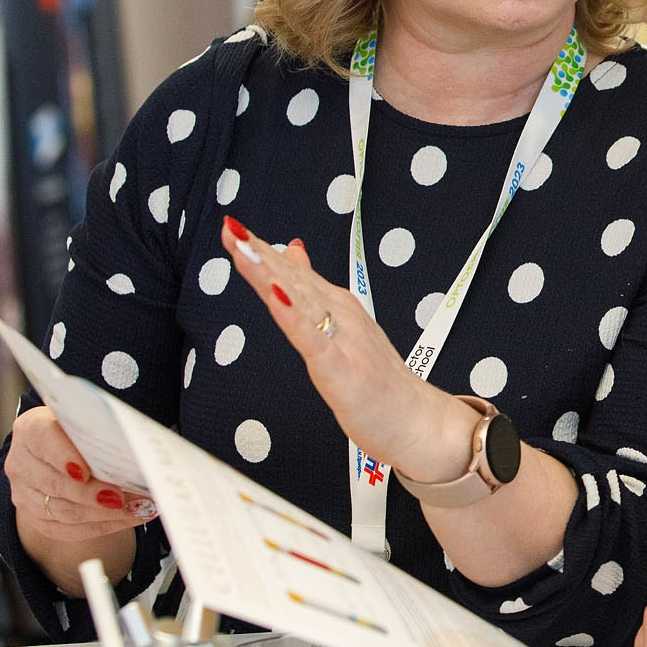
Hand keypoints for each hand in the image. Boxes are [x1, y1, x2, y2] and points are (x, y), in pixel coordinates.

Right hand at [7, 405, 155, 545]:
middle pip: (56, 484)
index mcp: (31, 428)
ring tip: (139, 508)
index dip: (65, 458)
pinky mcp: (34, 518)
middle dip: (95, 495)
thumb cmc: (80, 428)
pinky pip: (67, 530)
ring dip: (106, 514)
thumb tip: (134, 451)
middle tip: (129, 498)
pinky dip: (102, 526)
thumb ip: (102, 431)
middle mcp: (21, 462)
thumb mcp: (88, 419)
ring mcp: (24, 493)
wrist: (61, 447)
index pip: (44, 441)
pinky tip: (128, 518)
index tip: (87, 472)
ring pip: (64, 512)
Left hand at [219, 216, 470, 482]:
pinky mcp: (338, 367)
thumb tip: (292, 252)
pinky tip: (276, 296)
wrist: (416, 419)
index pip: (292, 270)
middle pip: (291, 278)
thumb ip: (312, 291)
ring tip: (245, 251)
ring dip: (269, 274)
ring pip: (298, 300)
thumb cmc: (378, 380)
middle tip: (230, 228)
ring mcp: (340, 338)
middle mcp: (340, 314)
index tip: (232, 228)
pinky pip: (310, 338)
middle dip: (259, 252)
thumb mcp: (340, 328)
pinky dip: (292, 315)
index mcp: (338, 305)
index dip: (260, 248)